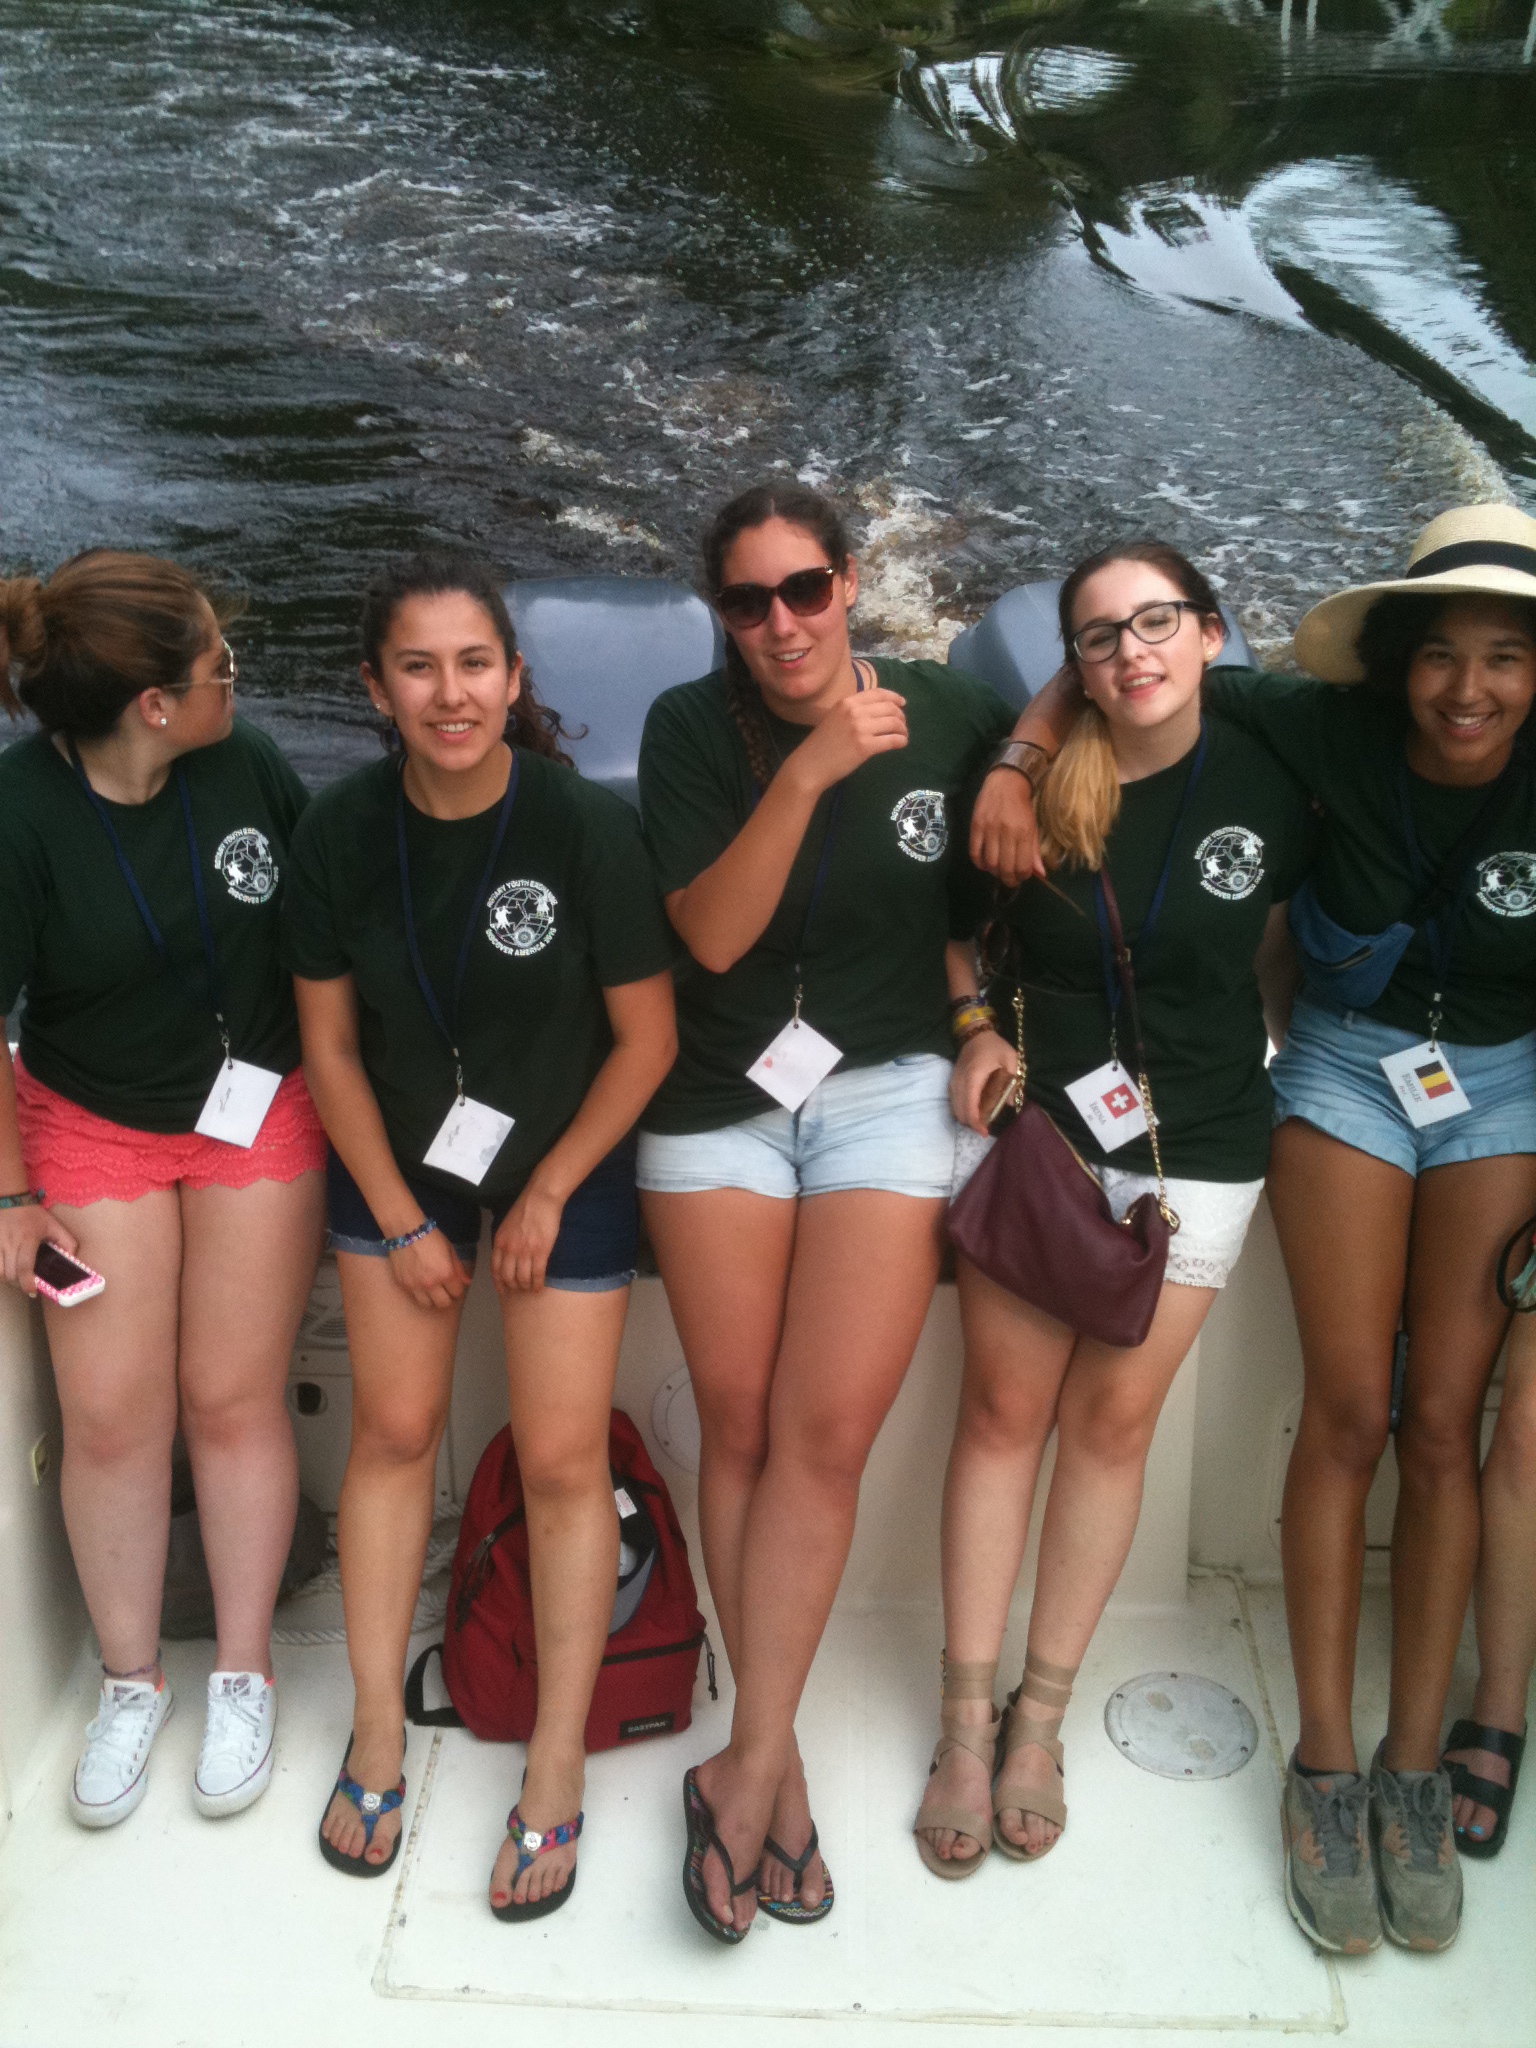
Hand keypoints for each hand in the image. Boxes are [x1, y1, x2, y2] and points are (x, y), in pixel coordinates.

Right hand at [0, 1206, 76, 1297]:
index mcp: (28, 1238)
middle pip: (10, 1274)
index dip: (27, 1282)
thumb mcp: (54, 1225)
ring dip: (6, 1279)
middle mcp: (10, 1242)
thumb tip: (72, 1260)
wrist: (10, 1199)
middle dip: (19, 1283)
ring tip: (14, 1277)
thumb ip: (67, 1242)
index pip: (24, 1266)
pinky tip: (4, 1270)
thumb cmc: (33, 1215)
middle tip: (27, 1283)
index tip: (32, 1291)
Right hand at [388, 1223, 470, 1309]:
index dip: (457, 1288)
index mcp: (445, 1274)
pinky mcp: (403, 1285)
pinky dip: (420, 1294)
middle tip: (446, 1289)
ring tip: (433, 1290)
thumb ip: (459, 1268)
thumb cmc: (432, 1238)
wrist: (406, 1231)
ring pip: (428, 1304)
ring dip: (433, 1299)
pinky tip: (421, 1285)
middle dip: (447, 1297)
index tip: (455, 1284)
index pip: (457, 1293)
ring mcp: (415, 1286)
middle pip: (443, 1303)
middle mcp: (431, 1283)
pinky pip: (415, 1297)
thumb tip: (467, 1282)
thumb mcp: (450, 1250)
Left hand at [491, 1181, 565, 1293]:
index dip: (498, 1283)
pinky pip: (537, 1274)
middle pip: (508, 1277)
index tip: (502, 1290)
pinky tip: (540, 1287)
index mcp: (500, 1242)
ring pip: (522, 1278)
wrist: (540, 1199)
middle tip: (519, 1290)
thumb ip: (505, 1240)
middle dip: (513, 1287)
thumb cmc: (525, 1208)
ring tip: (530, 1288)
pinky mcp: (540, 1252)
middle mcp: (509, 1249)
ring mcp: (525, 1252)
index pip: (495, 1269)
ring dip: (526, 1286)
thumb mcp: (507, 1225)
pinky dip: (538, 1283)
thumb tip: (506, 1255)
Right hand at [786, 686, 908, 796]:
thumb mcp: (835, 717)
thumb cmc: (821, 744)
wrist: (810, 764)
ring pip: (894, 723)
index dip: (894, 697)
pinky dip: (901, 741)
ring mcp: (861, 728)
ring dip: (903, 729)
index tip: (902, 703)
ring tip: (902, 735)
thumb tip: (877, 712)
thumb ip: (853, 711)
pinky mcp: (865, 746)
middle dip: (900, 716)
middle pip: (889, 708)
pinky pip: (892, 740)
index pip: (878, 693)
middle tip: (902, 725)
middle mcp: (855, 711)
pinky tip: (901, 744)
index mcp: (847, 702)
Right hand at [951, 1030, 1017, 1134]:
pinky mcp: (953, 1081)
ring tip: (980, 1121)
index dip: (976, 1123)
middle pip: (960, 1112)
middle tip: (985, 1128)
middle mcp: (960, 1081)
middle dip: (972, 1123)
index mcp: (974, 1077)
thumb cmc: (994, 1046)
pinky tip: (973, 1111)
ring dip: (966, 1117)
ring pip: (955, 1108)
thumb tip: (1012, 1104)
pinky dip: (962, 1110)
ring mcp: (954, 1081)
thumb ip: (1013, 1081)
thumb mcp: (1011, 1059)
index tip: (985, 1132)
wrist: (975, 1033)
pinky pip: (954, 1101)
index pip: (970, 1106)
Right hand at [969, 766, 1043, 885]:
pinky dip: (980, 863)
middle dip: (1008, 879)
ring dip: (995, 872)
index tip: (1021, 877)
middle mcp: (1006, 832)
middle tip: (1010, 880)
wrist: (1006, 782)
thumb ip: (1035, 852)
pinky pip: (975, 853)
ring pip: (990, 863)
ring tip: (998, 871)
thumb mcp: (1033, 827)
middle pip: (1005, 867)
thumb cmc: (1022, 807)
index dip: (1022, 877)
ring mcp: (989, 829)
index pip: (1022, 866)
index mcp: (1024, 832)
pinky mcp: (976, 826)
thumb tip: (1041, 874)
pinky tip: (985, 864)